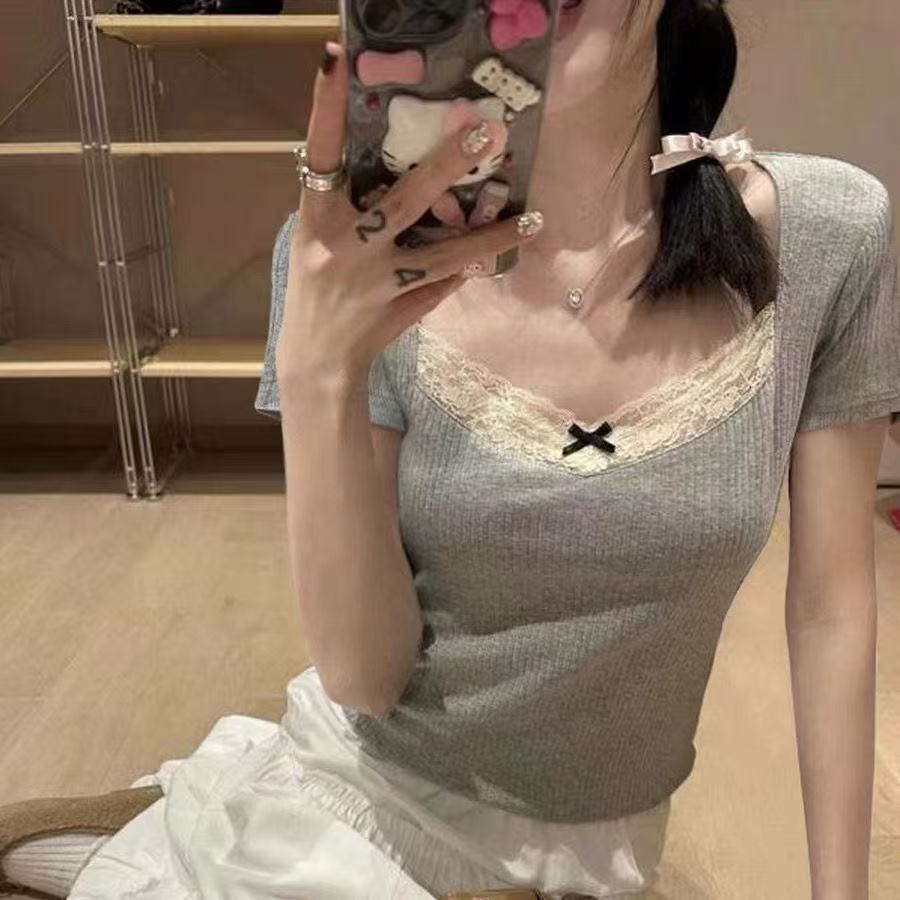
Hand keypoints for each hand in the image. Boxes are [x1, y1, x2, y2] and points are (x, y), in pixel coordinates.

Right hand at [275, 42, 542, 390]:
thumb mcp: (315, 237)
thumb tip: (406, 161)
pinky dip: (475, 264)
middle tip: (487, 133)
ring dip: (489, 236)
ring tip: (531, 217)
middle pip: (403, 201)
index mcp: (317, 220)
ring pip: (442, 254)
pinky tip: (509, 248)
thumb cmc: (315, 284)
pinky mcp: (402, 305)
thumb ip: (348, 201)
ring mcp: (379, 281)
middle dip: (446, 167)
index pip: (319, 154)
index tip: (334, 58)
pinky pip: (447, 281)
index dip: (324, 107)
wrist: (318, 356)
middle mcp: (348, 248)